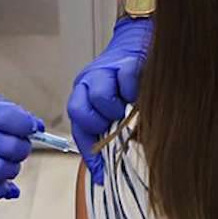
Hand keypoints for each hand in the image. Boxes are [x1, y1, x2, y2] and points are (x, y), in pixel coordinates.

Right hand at [0, 85, 42, 199]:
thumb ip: (6, 109)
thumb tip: (34, 125)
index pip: (16, 121)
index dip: (30, 126)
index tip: (34, 127)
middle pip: (14, 149)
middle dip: (22, 148)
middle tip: (17, 144)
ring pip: (3, 171)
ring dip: (12, 169)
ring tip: (8, 162)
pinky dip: (0, 191)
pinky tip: (8, 188)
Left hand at [68, 17, 151, 184]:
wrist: (137, 42)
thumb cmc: (125, 84)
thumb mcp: (113, 111)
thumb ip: (107, 138)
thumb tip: (104, 176)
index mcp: (82, 97)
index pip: (77, 127)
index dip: (89, 151)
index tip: (103, 171)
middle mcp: (88, 83)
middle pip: (80, 112)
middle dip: (99, 126)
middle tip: (115, 127)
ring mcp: (105, 72)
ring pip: (99, 97)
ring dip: (116, 110)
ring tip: (128, 111)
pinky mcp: (126, 62)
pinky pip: (125, 81)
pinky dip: (134, 93)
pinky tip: (140, 95)